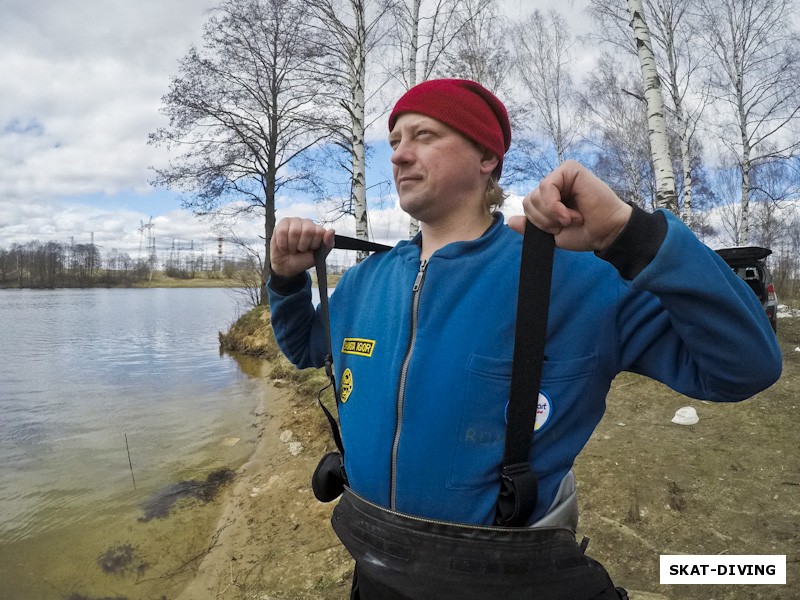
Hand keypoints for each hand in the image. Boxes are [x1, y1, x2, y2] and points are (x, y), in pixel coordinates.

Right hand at [270, 217, 334, 276]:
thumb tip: (332, 230)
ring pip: (294, 231)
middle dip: (302, 245)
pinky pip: (282, 231)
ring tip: (292, 248)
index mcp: (318, 230)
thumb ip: (328, 244)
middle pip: (307, 230)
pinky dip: (283, 244)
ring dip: (292, 246)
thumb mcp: (319, 256)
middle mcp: (308, 223)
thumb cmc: (303, 260)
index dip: (313, 244)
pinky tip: (284, 246)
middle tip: (300, 249)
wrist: (287, 266)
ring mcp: (295, 221)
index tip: (311, 249)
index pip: (320, 232)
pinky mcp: (283, 223)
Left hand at [507, 161, 631, 251]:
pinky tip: (568, 214)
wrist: (605, 233)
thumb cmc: (584, 233)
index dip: (538, 223)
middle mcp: (554, 185)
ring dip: (551, 214)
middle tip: (566, 223)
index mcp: (548, 198)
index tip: (558, 229)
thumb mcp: (551, 234)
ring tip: (571, 218)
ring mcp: (561, 176)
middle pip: (528, 201)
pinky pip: (547, 186)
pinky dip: (554, 205)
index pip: (527, 206)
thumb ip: (531, 227)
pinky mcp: (570, 170)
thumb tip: (510, 221)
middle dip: (544, 220)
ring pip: (535, 195)